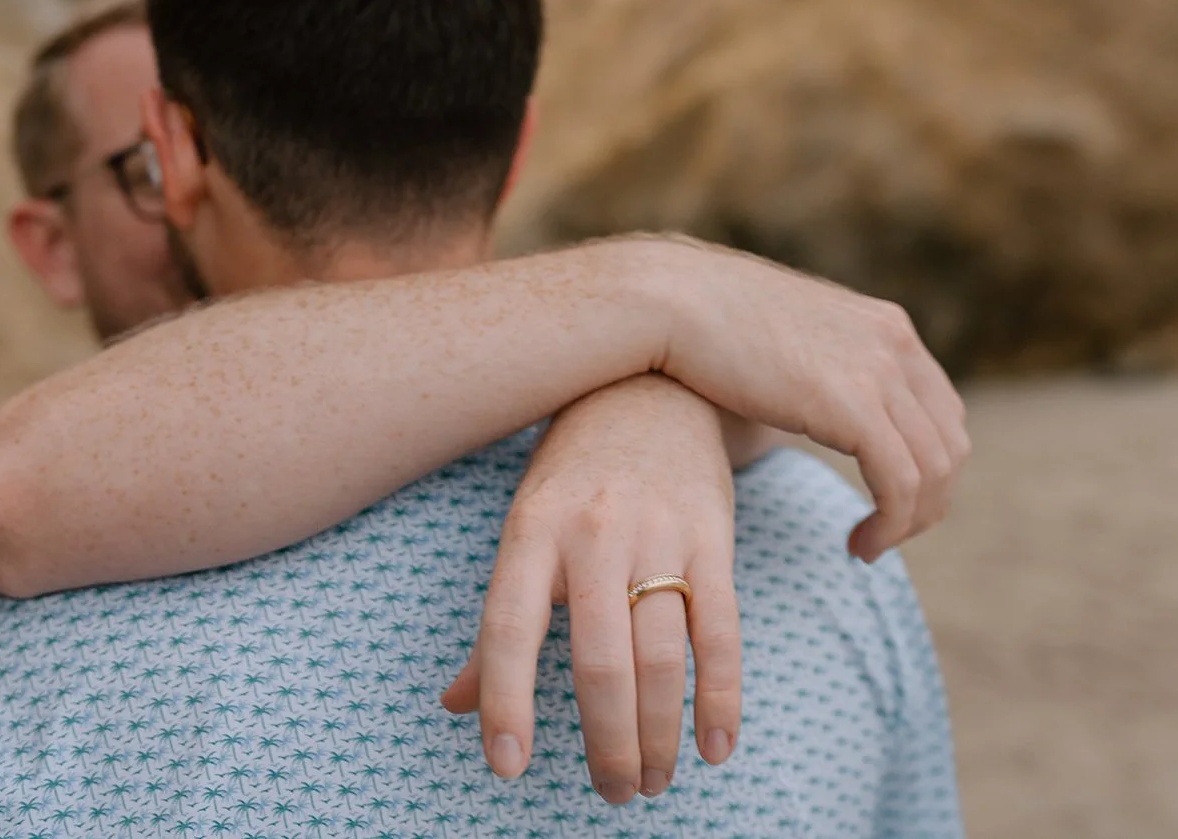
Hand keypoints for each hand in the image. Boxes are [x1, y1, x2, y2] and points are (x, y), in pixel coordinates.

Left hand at [442, 374, 737, 803]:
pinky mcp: (713, 534)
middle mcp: (593, 533)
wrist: (652, 383)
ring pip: (663, 656)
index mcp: (531, 531)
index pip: (507, 629)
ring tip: (651, 781)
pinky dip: (721, 698)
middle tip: (612, 793)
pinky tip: (715, 748)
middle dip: (607, 743)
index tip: (508, 768)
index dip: (505, 701)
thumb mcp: (524, 529)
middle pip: (601, 661)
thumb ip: (497, 621)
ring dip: (659, 735)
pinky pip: (721, 631)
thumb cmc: (573, 473)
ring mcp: (658, 532)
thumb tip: (456, 705)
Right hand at [641, 237, 968, 561]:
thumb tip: (808, 397)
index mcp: (885, 327)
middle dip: (927, 502)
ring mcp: (879, 372)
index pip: (942, 411)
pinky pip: (900, 485)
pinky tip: (857, 545)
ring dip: (908, 523)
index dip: (927, 467)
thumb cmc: (704, 323)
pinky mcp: (855, 406)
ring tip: (867, 547)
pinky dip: (890, 525)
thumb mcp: (786, 338)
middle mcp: (895, 345)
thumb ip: (816, 364)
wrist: (671, 299)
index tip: (887, 501)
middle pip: (949, 444)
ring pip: (932, 472)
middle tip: (883, 533)